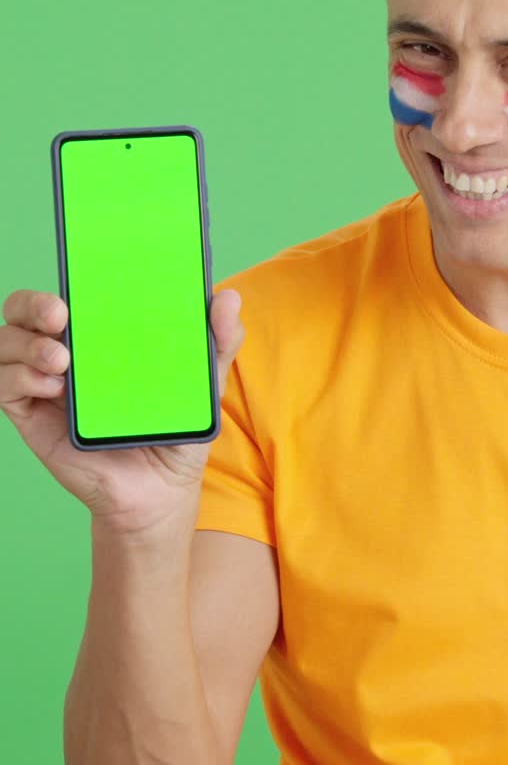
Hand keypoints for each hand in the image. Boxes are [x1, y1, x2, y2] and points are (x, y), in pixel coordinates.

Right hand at [0, 287, 244, 534]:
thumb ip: (218, 342)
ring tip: (61, 360)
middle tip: (59, 315)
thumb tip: (228, 298)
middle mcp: (66, 352)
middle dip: (32, 303)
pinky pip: (4, 387)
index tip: (82, 272)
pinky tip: (53, 389)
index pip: (72, 290)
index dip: (66, 274)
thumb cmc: (175, 430)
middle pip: (23, 309)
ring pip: (6, 343)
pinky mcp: (32, 416)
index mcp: (101, 334)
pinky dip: (20, 379)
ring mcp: (45, 383)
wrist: (160, 492)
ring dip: (25, 343)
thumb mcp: (205, 384)